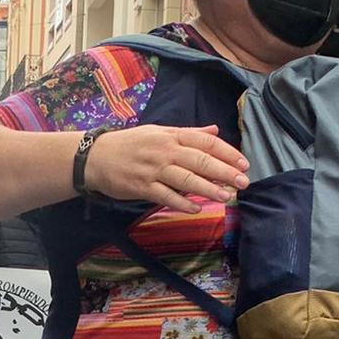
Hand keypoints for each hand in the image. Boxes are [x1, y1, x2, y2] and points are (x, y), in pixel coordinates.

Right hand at [80, 124, 249, 214]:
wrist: (95, 156)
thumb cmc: (130, 144)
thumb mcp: (159, 132)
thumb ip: (188, 133)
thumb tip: (214, 131)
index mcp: (171, 135)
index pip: (205, 142)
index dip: (226, 152)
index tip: (243, 163)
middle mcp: (164, 150)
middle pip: (200, 160)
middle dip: (224, 172)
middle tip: (243, 182)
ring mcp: (153, 169)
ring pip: (186, 179)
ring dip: (208, 188)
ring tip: (226, 196)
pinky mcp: (141, 187)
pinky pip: (165, 196)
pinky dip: (182, 202)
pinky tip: (197, 207)